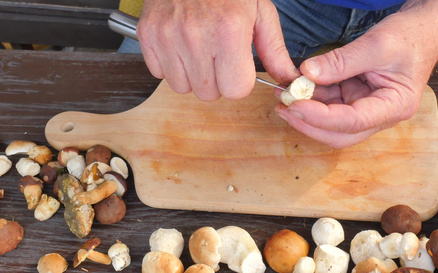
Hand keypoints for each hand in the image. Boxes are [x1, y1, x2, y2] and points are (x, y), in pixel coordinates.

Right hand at [137, 0, 297, 100]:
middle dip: (216, 80)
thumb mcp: (260, 13)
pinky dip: (171, 65)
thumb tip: (289, 82)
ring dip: (193, 75)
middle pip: (209, 94)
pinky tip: (180, 45)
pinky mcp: (148, 35)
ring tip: (198, 48)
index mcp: (229, 31)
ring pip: (183, 87)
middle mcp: (196, 36)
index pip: (236, 90)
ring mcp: (168, 36)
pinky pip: (159, 74)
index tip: (237, 64)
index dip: (239, 81)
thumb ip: (274, 52)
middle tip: (217, 54)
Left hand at [274, 10, 437, 148]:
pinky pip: (331, 104)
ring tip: (283, 94)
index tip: (295, 104)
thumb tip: (307, 73)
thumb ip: (341, 61)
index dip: (320, 117)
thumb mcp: (376, 45)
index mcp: (394, 107)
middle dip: (308, 124)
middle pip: (339, 134)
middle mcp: (380, 115)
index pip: (353, 122)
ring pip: (331, 123)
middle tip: (283, 108)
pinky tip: (296, 88)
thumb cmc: (411, 37)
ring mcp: (367, 108)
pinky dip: (312, 98)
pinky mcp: (357, 98)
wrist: (424, 28)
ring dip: (306, 111)